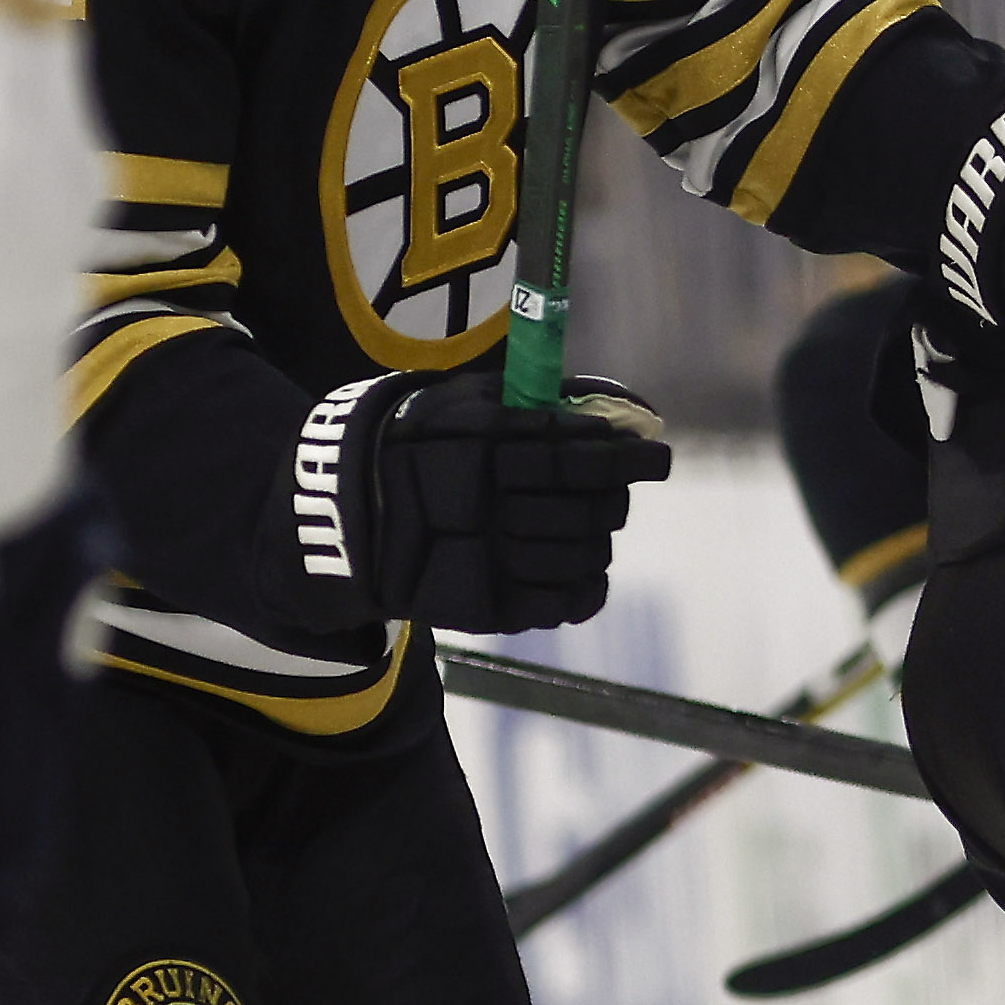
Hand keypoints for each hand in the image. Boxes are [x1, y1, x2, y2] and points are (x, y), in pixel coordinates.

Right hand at [295, 362, 673, 631]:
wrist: (346, 515)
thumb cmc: (420, 443)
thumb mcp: (467, 401)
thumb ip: (541, 401)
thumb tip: (629, 405)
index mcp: (486, 447)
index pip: (578, 454)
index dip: (627, 458)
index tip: (657, 456)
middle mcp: (490, 503)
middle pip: (589, 507)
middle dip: (617, 497)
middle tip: (618, 491)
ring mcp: (489, 557)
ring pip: (585, 553)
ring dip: (601, 537)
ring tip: (592, 526)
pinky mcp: (488, 603)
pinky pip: (566, 602)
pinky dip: (589, 587)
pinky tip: (587, 571)